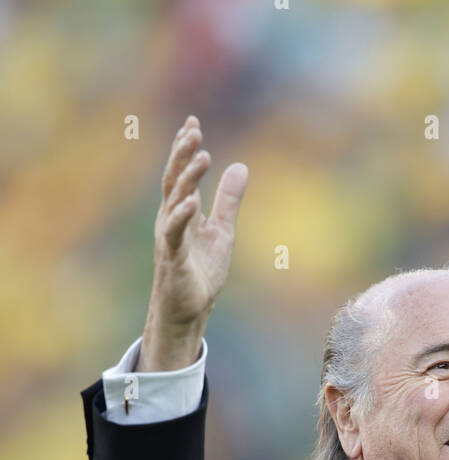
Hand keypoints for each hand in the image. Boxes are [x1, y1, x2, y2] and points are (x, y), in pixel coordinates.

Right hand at [139, 115, 247, 369]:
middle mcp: (171, 218)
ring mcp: (170, 237)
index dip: (185, 149)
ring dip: (187, 177)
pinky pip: (176, 233)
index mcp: (182, 210)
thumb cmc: (200, 271)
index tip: (193, 123)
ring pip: (175, 200)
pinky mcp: (173, 257)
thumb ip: (228, 200)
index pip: (182, 173)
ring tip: (200, 155)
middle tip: (193, 129)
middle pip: (175, 179)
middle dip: (182, 154)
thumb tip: (240, 167)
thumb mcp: (222, 231)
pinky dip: (182, 216)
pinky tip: (192, 202)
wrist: (189, 309)